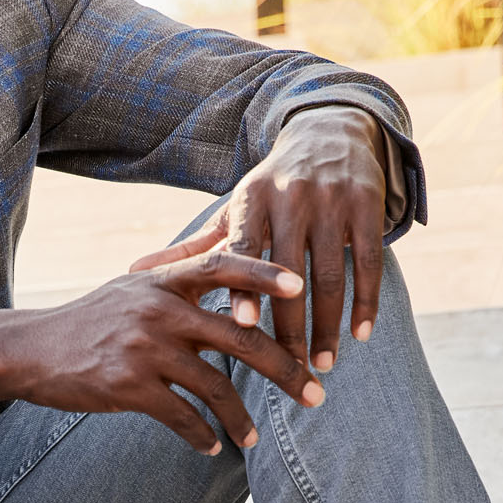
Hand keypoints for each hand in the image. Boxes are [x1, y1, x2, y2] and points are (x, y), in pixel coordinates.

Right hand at [0, 247, 326, 454]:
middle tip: (316, 394)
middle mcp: (158, 310)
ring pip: (216, 387)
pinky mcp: (128, 387)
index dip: (264, 274)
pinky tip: (213, 447)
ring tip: (255, 438)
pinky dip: (203, 436)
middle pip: (239, 337)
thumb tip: (233, 282)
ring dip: (242, 419)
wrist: (30, 350)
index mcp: (163, 282)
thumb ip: (178, 287)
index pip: (224, 266)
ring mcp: (144, 349)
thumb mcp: (132, 291)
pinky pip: (182, 417)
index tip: (301, 286)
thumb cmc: (90, 322)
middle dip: (285, 369)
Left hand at [129, 106, 387, 373]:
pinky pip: (370, 261)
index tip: (241, 325)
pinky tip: (360, 337)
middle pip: (289, 272)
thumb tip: (133, 274)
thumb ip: (193, 249)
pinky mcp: (368, 204)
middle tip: (289, 369)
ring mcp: (333, 200)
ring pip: (331, 273)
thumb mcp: (234, 211)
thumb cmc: (270, 189)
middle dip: (290, 326)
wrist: (328, 133)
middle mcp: (291, 197)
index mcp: (251, 200)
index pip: (244, 248)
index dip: (244, 287)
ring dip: (328, 325)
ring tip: (322, 365)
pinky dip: (366, 302)